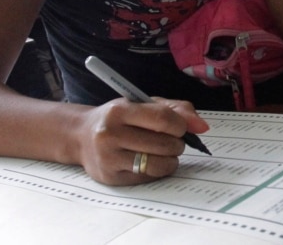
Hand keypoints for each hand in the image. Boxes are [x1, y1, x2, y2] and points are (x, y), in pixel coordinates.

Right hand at [76, 97, 207, 185]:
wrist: (81, 136)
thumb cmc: (120, 118)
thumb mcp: (144, 104)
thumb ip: (177, 110)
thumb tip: (202, 127)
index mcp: (119, 110)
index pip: (162, 119)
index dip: (181, 125)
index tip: (181, 128)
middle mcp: (110, 134)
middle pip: (163, 144)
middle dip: (177, 144)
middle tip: (174, 141)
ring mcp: (108, 158)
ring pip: (157, 165)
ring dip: (171, 160)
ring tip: (166, 153)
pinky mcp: (111, 178)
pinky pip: (147, 177)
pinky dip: (157, 171)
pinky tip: (151, 162)